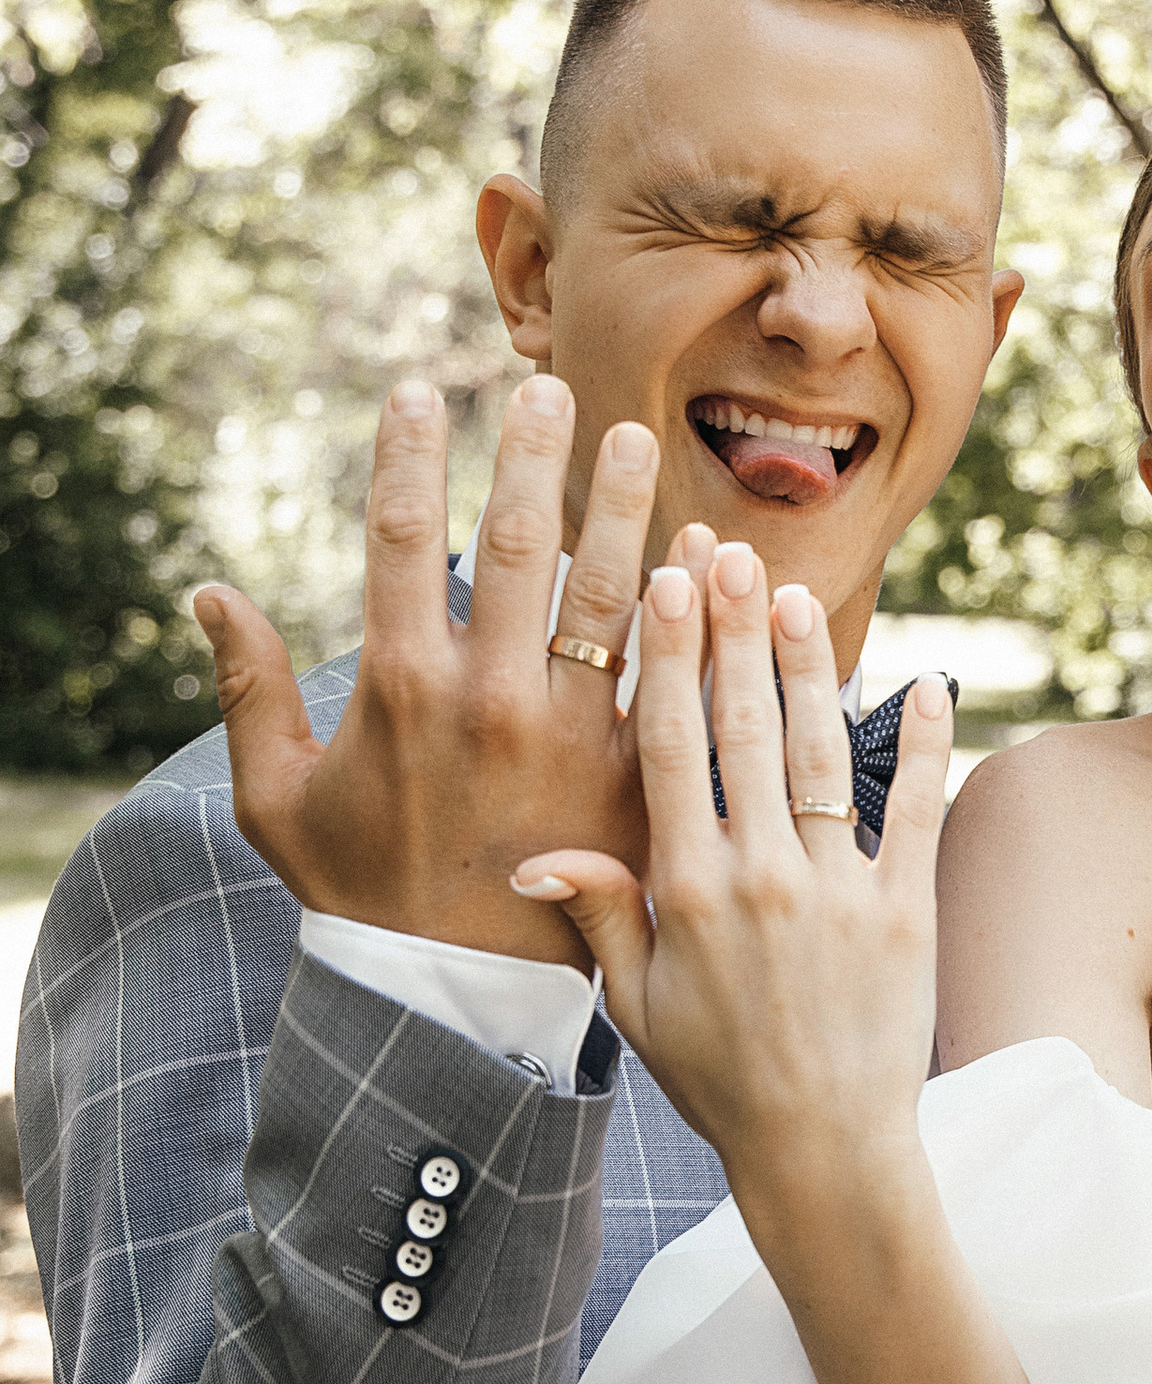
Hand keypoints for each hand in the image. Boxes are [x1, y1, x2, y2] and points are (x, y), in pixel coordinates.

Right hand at [194, 374, 658, 965]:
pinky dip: (693, 613)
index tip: (415, 390)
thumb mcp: (278, 800)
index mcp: (400, 688)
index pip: (398, 542)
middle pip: (513, 547)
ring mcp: (567, 734)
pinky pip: (669, 678)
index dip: (405, 458)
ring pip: (606, 598)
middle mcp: (488, 697)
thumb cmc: (360, 890)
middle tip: (547, 388)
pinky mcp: (630, 775)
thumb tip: (209, 594)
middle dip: (528, 458)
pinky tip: (710, 554)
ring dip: (622, 510)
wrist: (453, 995)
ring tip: (636, 440)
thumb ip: (250, 691)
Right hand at [510, 538, 950, 1195]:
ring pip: (823, 754)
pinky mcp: (907, 912)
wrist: (820, 1150)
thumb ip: (598, 915)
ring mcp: (840, 891)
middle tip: (729, 553)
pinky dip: (928, 746)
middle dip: (736, 632)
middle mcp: (762, 878)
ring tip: (798, 594)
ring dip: (813, 667)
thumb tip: (534, 855)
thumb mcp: (634, 1003)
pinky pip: (921, 812)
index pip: (670, 747)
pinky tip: (930, 681)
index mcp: (686, 890)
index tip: (663, 584)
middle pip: (746, 729)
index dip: (668, 657)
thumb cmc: (717, 1078)